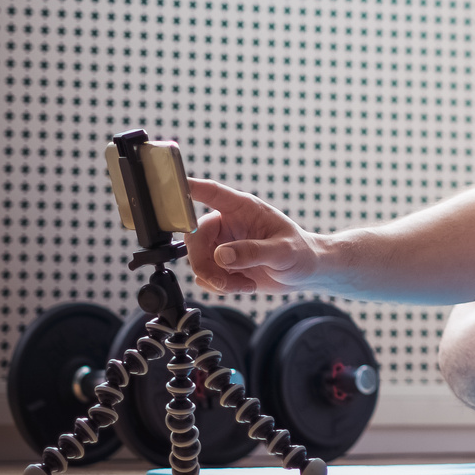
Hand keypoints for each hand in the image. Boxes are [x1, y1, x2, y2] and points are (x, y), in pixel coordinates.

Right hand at [185, 178, 322, 294]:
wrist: (305, 273)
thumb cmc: (300, 252)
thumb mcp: (282, 251)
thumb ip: (253, 251)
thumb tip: (222, 255)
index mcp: (243, 208)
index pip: (211, 192)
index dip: (188, 188)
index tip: (168, 187)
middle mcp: (228, 223)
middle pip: (194, 238)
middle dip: (204, 264)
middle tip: (223, 281)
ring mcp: (222, 244)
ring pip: (197, 261)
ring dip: (217, 279)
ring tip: (244, 283)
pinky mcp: (221, 264)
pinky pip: (205, 277)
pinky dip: (220, 287)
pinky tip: (243, 285)